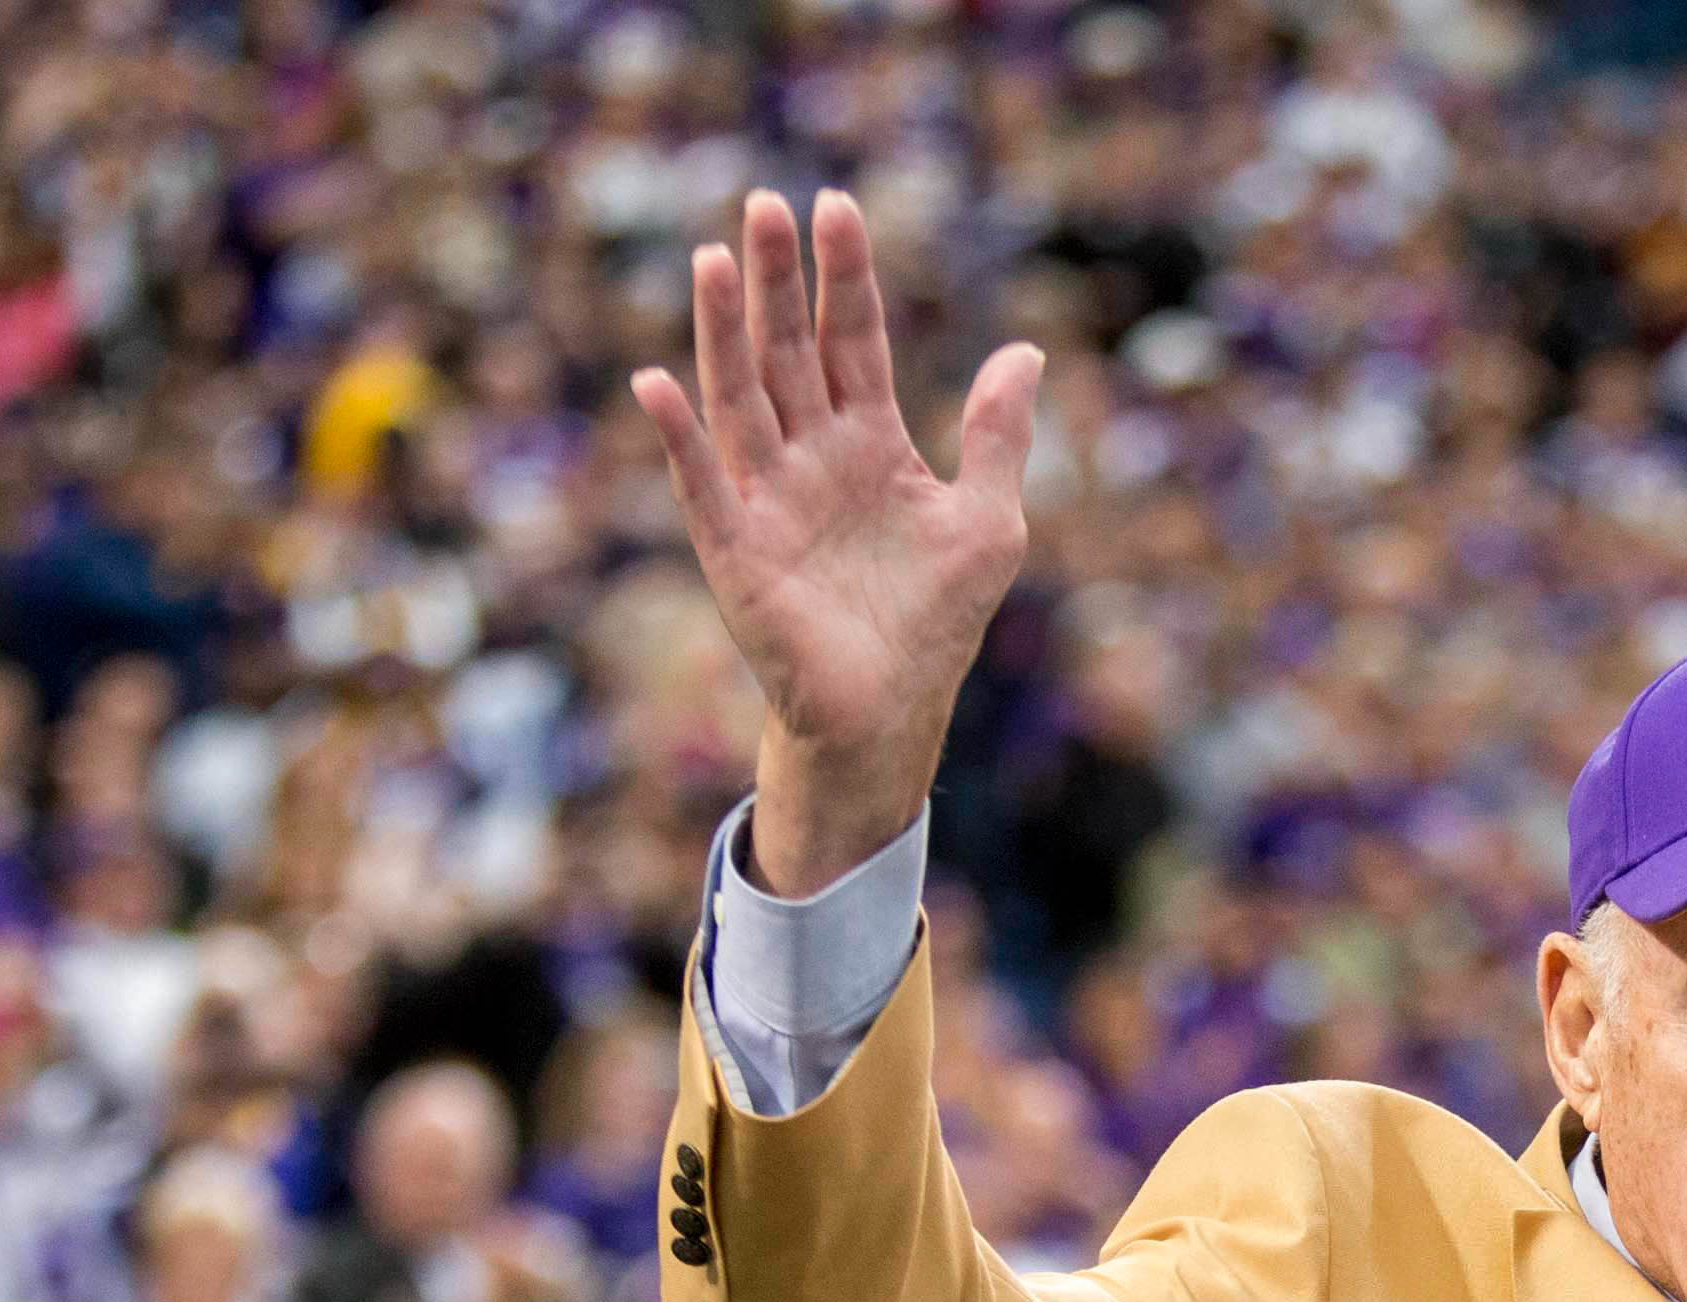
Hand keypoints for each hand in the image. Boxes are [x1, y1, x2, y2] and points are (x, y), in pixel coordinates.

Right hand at [630, 187, 1040, 897]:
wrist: (891, 713)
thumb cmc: (937, 621)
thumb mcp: (989, 522)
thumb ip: (998, 437)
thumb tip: (1027, 351)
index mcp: (869, 442)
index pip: (851, 340)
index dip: (845, 278)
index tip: (837, 206)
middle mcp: (810, 456)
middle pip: (787, 350)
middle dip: (778, 281)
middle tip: (767, 203)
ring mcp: (768, 497)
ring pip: (740, 396)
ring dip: (723, 331)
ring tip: (715, 259)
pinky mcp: (737, 550)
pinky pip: (703, 484)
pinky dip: (679, 436)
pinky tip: (659, 382)